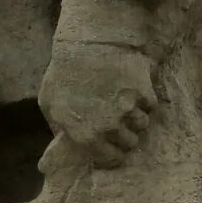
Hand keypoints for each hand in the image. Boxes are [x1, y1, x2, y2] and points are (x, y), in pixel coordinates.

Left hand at [39, 40, 156, 168]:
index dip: (113, 152)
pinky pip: (151, 107)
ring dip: (136, 117)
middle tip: (120, 122)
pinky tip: (134, 90)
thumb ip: (59, 126)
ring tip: (126, 104)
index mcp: (85, 135)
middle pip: (130, 143)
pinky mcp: (145, 94)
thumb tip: (68, 141)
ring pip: (142, 125)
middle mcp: (109, 128)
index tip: (113, 145)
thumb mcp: (50, 103)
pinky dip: (146, 101)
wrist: (87, 44)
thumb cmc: (63, 73)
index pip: (111, 158)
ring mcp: (129, 111)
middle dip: (125, 134)